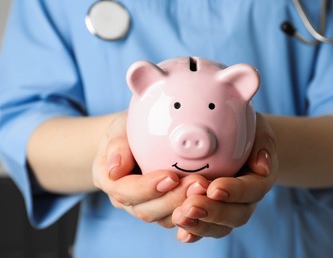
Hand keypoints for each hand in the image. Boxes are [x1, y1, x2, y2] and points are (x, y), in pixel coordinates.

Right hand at [92, 111, 208, 226]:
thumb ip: (116, 145)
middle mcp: (125, 199)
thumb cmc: (127, 130)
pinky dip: (192, 212)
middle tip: (199, 184)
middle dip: (174, 199)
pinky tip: (209, 200)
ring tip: (206, 189)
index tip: (171, 177)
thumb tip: (115, 169)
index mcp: (109, 180)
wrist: (134, 138)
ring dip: (186, 206)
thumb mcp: (118, 128)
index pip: (126, 191)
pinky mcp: (162, 209)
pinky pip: (176, 218)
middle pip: (146, 209)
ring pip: (163, 218)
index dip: (148, 188)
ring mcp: (144, 206)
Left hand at [172, 113, 277, 242]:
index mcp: (259, 179)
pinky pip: (202, 230)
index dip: (235, 192)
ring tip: (179, 215)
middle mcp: (245, 201)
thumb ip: (262, 142)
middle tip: (191, 205)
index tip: (214, 188)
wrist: (235, 142)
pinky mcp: (208, 216)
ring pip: (218, 228)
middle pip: (236, 215)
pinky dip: (192, 232)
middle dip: (213, 212)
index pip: (252, 190)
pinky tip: (180, 231)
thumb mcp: (256, 128)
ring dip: (199, 224)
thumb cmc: (244, 132)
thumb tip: (262, 165)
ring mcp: (227, 211)